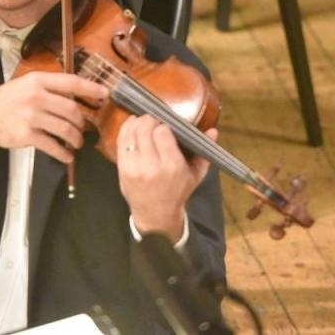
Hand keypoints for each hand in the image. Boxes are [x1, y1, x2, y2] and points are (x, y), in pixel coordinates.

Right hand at [0, 72, 109, 169]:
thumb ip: (49, 88)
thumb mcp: (26, 85)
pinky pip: (52, 146)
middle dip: (82, 122)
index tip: (105, 94)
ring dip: (76, 138)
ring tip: (78, 142)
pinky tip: (67, 155)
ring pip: (65, 129)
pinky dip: (64, 153)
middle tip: (85, 128)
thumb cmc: (6, 100)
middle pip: (72, 109)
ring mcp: (31, 117)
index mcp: (37, 80)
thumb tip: (77, 96)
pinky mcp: (26, 135)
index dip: (90, 89)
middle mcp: (36, 97)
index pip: (70, 82)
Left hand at [117, 117, 211, 239]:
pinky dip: (126, 129)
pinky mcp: (122, 169)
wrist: (156, 215)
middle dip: (150, 120)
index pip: (163, 132)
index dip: (164, 125)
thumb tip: (213, 131)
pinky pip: (121, 142)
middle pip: (146, 129)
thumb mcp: (196, 175)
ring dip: (137, 122)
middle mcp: (152, 166)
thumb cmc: (178, 192)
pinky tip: (132, 125)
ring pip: (132, 133)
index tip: (167, 126)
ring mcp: (134, 168)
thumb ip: (204, 151)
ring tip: (144, 121)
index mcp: (172, 166)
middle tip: (155, 120)